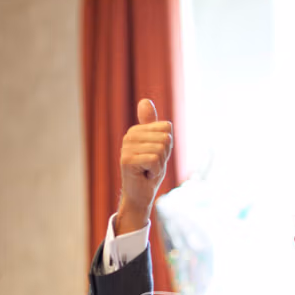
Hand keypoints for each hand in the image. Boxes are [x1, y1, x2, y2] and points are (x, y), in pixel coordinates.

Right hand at [117, 98, 172, 233]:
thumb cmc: (150, 171)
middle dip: (164, 156)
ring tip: (148, 170)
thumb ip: (154, 125)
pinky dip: (155, 171)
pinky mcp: (126, 160)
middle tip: (152, 165)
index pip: (166, 128)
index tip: (157, 156)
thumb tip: (144, 100)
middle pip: (165, 138)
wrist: (140, 194)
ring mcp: (126, 147)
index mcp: (137, 130)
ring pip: (160, 150)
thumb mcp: (158, 146)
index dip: (168, 146)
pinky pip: (154, 160)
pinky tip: (145, 175)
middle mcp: (129, 135)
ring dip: (159, 165)